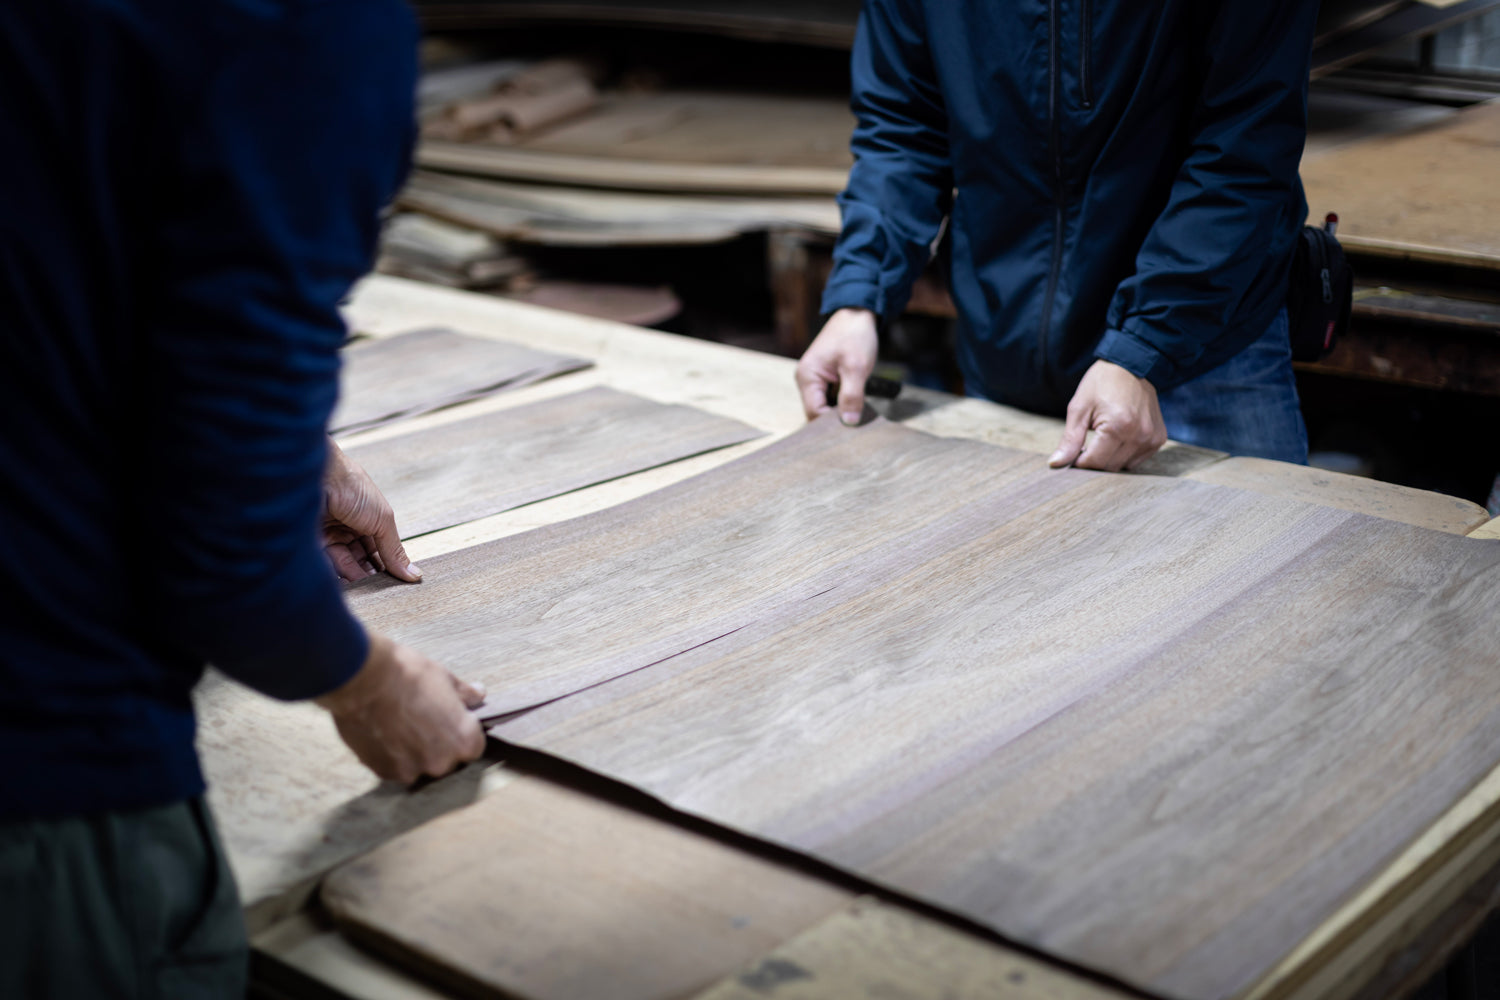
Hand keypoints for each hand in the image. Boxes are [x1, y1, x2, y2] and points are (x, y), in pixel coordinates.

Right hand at [316, 633, 487, 784]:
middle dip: (438, 743)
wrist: (362, 679)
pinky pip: (394, 767)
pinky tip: (385, 732)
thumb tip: (479, 695)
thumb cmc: (406, 675)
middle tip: (422, 720)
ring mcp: (411, 770)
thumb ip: (465, 694)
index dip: (461, 732)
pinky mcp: (383, 771)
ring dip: (413, 750)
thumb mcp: (444, 677)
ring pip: (419, 764)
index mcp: (463, 741)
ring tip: (400, 724)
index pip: (473, 746)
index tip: (450, 721)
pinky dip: (391, 754)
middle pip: (446, 759)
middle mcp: (441, 762)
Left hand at [323, 439, 420, 582]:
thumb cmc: (352, 487)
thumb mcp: (383, 520)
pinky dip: (338, 576)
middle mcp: (349, 527)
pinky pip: (327, 564)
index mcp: (370, 518)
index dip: (389, 565)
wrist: (317, 477)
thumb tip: (413, 573)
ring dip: (357, 578)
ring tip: (368, 591)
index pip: (381, 549)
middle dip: (373, 575)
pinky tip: (349, 585)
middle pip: (363, 558)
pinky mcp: (313, 543)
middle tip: (382, 591)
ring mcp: (330, 534)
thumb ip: (395, 549)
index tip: (398, 584)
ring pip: (346, 564)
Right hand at [794, 307, 877, 424]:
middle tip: (859, 419)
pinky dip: (843, 400)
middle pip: (818, 411)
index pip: (815, 413)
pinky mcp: (824, 377)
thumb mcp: (856, 367)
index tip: (853, 425)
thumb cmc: (854, 336)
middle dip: (837, 417)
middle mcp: (806, 380)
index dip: (832, 422)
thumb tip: (849, 422)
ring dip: (842, 408)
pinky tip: (856, 400)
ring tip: (859, 408)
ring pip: (826, 405)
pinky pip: (830, 396)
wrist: (856, 313)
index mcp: (807, 377)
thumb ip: (852, 396)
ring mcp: (814, 379)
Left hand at [1049, 360, 1168, 471]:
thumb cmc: (1101, 383)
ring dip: (1109, 458)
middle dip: (1093, 461)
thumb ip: (1069, 439)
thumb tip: (1056, 463)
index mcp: (1118, 427)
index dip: (1079, 461)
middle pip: (1109, 467)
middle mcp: (1140, 435)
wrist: (1130, 364)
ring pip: (1123, 466)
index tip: (1073, 452)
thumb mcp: (1079, 408)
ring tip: (1103, 437)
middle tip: (1085, 445)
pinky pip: (1137, 460)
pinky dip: (1124, 455)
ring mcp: (1152, 438)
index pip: (1094, 462)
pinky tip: (1118, 438)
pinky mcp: (1159, 439)